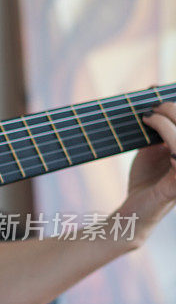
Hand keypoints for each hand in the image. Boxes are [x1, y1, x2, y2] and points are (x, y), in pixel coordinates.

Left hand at [117, 102, 175, 243]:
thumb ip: (160, 130)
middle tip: (154, 106)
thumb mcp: (153, 149)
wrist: (133, 210)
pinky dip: (169, 139)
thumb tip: (155, 97)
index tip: (159, 92)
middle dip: (175, 110)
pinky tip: (154, 132)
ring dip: (170, 123)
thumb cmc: (146, 181)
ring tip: (150, 117)